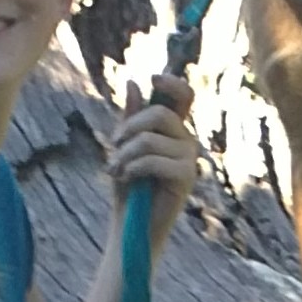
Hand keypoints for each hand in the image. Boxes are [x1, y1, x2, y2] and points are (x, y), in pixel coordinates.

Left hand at [105, 76, 198, 232]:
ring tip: (115, 169)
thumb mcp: (123, 146)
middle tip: (113, 145)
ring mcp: (188, 159)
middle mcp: (186, 141)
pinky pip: (153, 160)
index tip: (153, 77)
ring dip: (124, 154)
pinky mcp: (186, 177)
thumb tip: (133, 83)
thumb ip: (130, 117)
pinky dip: (132, 167)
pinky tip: (126, 177)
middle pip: (159, 113)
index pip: (184, 96)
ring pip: (150, 139)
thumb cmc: (127, 186)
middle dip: (129, 128)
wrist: (131, 224)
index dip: (173, 82)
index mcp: (173, 130)